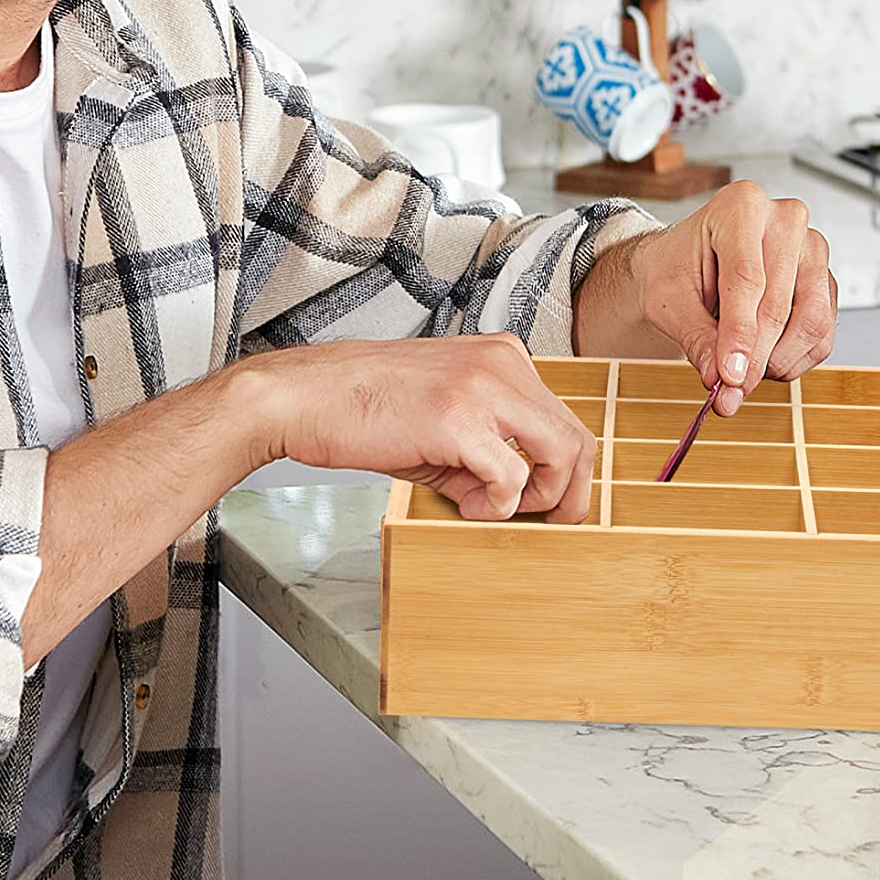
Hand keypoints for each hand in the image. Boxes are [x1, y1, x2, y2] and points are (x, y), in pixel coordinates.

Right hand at [256, 334, 598, 522]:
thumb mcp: (441, 422)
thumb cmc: (361, 407)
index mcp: (502, 357)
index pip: (563, 418)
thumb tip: (514, 497)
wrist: (302, 398)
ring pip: (562, 453)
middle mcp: (502, 364)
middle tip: (547, 522)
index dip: (563, 472)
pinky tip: (465, 506)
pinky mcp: (459, 420)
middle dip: (569, 493)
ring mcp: (483, 388)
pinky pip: (512, 478)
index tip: (544, 503)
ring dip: (540, 499)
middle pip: (577, 438)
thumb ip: (486, 451)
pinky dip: (497, 506)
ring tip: (491, 509)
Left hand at [619, 183, 837, 412]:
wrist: (687, 262)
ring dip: (776, 361)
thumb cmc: (676, 269)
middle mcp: (785, 220)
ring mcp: (812, 248)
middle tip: (731, 393)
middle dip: (753, 358)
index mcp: (740, 207)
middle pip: (777, 303)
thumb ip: (697, 340)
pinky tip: (764, 362)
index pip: (746, 278)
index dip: (739, 334)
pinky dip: (795, 360)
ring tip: (742, 374)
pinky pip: (822, 332)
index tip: (731, 376)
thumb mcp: (670, 301)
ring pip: (810, 321)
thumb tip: (722, 383)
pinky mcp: (826, 279)